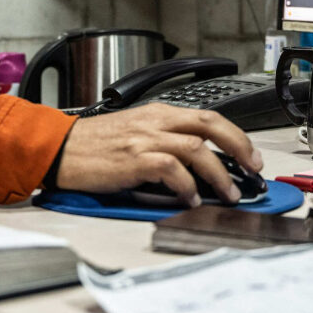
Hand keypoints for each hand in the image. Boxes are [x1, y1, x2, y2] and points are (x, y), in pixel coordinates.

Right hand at [54, 103, 262, 206]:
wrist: (59, 148)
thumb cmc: (94, 145)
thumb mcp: (135, 132)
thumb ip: (165, 141)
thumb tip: (199, 164)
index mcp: (158, 112)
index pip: (208, 116)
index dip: (236, 135)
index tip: (251, 155)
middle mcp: (155, 121)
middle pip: (210, 125)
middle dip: (240, 146)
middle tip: (253, 170)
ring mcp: (145, 139)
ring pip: (197, 149)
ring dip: (220, 174)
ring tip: (230, 194)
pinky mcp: (135, 159)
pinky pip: (172, 170)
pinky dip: (188, 186)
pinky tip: (192, 199)